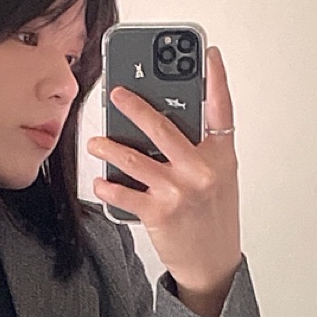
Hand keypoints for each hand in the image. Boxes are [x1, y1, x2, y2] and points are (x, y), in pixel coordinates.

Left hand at [86, 45, 241, 316]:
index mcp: (220, 155)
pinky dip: (107, 187)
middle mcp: (201, 169)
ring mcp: (179, 190)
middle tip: (116, 93)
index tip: (207, 54)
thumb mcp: (219, 178)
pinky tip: (99, 182)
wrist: (213, 263)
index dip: (215, 79)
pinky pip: (124, 193)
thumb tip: (162, 127)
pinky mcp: (159, 212)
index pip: (221, 109)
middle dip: (135, 106)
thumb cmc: (214, 218)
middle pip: (162, 127)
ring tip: (96, 142)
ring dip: (108, 147)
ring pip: (134, 158)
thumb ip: (199, 151)